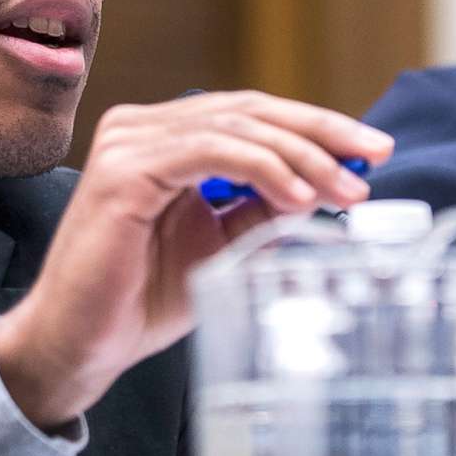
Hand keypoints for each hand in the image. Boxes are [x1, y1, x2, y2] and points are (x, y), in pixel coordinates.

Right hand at [0, 91, 391, 428]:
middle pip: (250, 110)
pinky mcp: (124, 171)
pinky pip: (209, 152)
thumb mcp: (222, 246)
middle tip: (374, 156)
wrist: (80, 345)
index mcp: (163, 136)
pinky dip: (262, 169)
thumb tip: (327, 186)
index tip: (372, 150)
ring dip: (301, 157)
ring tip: (344, 189)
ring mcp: (129, 142)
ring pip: (237, 126)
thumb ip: (264, 209)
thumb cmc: (141, 298)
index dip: (315, 126)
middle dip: (321, 132)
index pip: (252, 115)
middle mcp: (142, 126)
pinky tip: (297, 196)